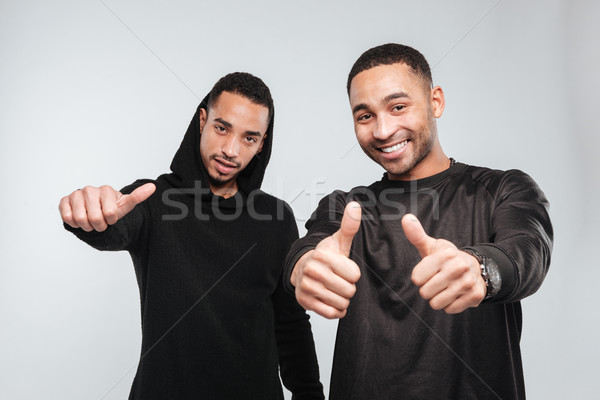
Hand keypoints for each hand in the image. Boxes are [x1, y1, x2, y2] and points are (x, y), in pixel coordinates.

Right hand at [59, 183, 155, 231]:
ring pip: (81, 219)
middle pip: (95, 218)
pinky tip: (79, 219)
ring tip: (90, 221)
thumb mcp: (125, 205)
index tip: (111, 217)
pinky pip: (68, 217)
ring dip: (87, 226)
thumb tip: (153, 186)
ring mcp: (76, 194)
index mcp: (106, 189)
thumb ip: (138, 197)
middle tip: (100, 221)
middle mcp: (90, 189)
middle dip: (99, 225)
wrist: (94, 211)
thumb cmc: (111, 209)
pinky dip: (75, 224)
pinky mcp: (64, 201)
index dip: (111, 220)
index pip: (110, 213)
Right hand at [291, 202, 361, 318]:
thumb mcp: (338, 241)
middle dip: (348, 287)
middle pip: (349, 290)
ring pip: (341, 303)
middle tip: (338, 280)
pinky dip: (336, 310)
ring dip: (342, 299)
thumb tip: (355, 206)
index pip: (354, 275)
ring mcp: (307, 287)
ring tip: (334, 289)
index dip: (352, 273)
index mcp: (322, 255)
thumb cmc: (325, 257)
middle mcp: (312, 270)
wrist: (302, 269)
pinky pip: (332, 313)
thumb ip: (349, 226)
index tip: (343, 269)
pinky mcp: (305, 302)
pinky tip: (331, 300)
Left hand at [401, 214, 485, 313]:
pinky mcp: (475, 296)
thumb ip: (416, 235)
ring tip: (446, 287)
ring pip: (436, 303)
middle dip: (428, 289)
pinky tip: (456, 293)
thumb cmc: (447, 258)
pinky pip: (450, 309)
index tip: (429, 271)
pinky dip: (450, 305)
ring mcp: (468, 282)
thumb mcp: (431, 246)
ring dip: (438, 298)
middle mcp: (458, 268)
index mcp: (445, 255)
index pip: (416, 279)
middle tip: (438, 280)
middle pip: (425, 293)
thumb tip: (406, 219)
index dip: (420, 277)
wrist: (475, 267)